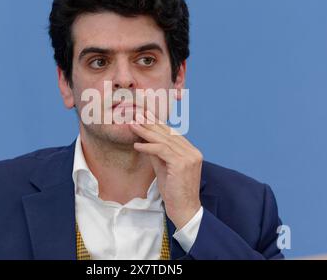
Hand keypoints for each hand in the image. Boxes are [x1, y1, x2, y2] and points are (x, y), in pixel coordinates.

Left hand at [129, 111, 202, 229]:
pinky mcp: (182, 164)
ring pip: (164, 140)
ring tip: (133, 125)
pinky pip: (162, 150)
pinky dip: (148, 147)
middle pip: (169, 134)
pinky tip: (137, 145)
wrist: (184, 210)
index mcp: (191, 152)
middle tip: (137, 115)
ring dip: (146, 132)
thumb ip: (158, 155)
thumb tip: (146, 142)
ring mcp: (189, 157)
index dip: (158, 125)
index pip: (173, 134)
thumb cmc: (174, 192)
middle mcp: (193, 152)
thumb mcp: (164, 169)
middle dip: (151, 124)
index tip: (145, 117)